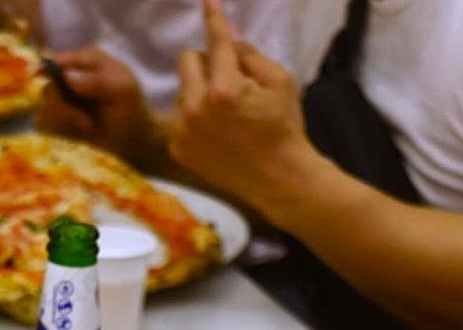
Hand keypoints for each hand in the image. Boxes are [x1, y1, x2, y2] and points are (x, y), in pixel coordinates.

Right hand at [36, 47, 171, 173]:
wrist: (133, 140)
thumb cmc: (131, 110)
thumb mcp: (123, 90)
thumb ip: (98, 81)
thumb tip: (67, 78)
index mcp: (86, 62)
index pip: (58, 62)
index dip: (47, 71)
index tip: (41, 81)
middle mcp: (71, 79)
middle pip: (48, 89)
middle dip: (63, 107)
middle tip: (84, 120)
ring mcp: (64, 102)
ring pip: (45, 109)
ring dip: (63, 121)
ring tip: (86, 126)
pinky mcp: (60, 123)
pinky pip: (45, 126)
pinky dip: (57, 132)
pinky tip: (75, 134)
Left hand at [170, 0, 322, 219]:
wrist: (277, 179)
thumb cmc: (284, 127)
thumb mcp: (279, 81)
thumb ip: (249, 56)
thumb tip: (227, 41)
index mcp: (224, 88)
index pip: (216, 41)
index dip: (213, 17)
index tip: (208, 0)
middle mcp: (196, 107)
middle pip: (187, 60)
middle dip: (206, 62)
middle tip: (227, 77)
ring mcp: (183, 130)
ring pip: (183, 90)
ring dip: (199, 91)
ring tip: (224, 112)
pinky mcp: (178, 148)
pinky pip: (180, 118)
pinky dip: (195, 119)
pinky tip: (216, 133)